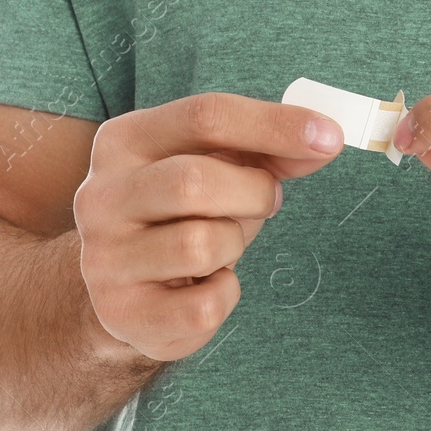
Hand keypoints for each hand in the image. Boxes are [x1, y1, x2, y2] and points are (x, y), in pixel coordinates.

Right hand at [75, 92, 343, 360]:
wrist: (124, 289)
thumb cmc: (181, 213)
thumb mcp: (217, 164)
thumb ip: (267, 147)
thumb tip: (323, 140)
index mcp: (123, 141)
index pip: (203, 117)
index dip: (274, 125)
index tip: (330, 138)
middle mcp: (100, 196)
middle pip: (194, 181)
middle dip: (252, 194)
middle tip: (264, 203)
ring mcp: (104, 258)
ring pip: (200, 245)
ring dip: (234, 243)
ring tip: (222, 244)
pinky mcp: (122, 314)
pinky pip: (204, 305)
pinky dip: (225, 294)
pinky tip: (206, 284)